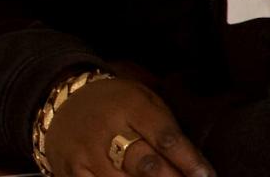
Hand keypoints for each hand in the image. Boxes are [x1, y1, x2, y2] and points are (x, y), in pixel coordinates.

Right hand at [45, 78, 215, 176]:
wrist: (64, 102)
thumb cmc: (116, 104)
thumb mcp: (144, 101)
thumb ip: (166, 128)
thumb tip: (193, 166)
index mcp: (129, 106)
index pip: (165, 137)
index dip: (189, 161)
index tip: (205, 176)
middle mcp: (105, 130)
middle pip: (145, 165)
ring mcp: (85, 153)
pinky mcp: (70, 170)